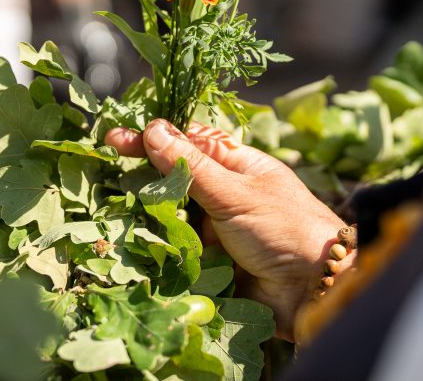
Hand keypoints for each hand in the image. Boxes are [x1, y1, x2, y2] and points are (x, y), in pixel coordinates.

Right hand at [105, 119, 352, 340]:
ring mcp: (217, 230)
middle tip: (107, 175)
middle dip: (144, 180)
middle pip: (174, 181)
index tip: (115, 139)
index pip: (187, 143)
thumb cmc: (285, 229)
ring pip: (171, 217)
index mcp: (238, 165)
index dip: (152, 140)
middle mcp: (225, 194)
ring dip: (149, 216)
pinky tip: (134, 245)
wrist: (316, 291)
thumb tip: (153, 130)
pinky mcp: (211, 264)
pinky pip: (177, 252)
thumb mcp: (236, 193)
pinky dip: (158, 249)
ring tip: (117, 213)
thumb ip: (191, 167)